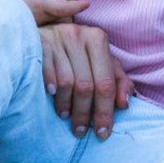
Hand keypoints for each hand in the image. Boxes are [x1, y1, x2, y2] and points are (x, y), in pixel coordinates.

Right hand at [0, 0, 88, 24]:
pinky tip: (41, 12)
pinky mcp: (26, 31)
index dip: (77, 6)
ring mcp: (31, 26)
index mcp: (40, 2)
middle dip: (67, 10)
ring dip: (57, 15)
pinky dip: (47, 21)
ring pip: (52, 22)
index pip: (65, 8)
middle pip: (60, 16)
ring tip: (49, 4)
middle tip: (71, 1)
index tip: (87, 3)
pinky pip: (43, 27)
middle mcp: (36, 17)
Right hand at [39, 22, 133, 139]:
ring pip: (66, 83)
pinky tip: (51, 98)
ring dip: (66, 105)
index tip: (102, 132)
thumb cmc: (76, 50)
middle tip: (80, 131)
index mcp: (98, 39)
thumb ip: (117, 80)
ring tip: (66, 116)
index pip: (106, 82)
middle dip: (84, 113)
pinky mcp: (39, 43)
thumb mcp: (100, 60)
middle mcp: (80, 35)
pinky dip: (50, 89)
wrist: (45, 30)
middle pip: (86, 85)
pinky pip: (46, 73)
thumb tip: (125, 104)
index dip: (105, 110)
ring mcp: (58, 39)